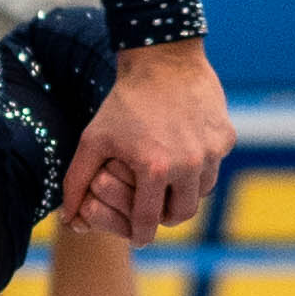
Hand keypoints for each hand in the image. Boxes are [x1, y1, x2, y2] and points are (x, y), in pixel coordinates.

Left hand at [58, 40, 231, 242]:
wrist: (163, 58)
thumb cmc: (124, 102)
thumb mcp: (93, 139)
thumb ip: (77, 181)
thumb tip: (68, 220)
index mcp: (155, 169)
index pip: (150, 221)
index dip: (141, 234)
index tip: (138, 237)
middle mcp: (189, 164)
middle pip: (181, 214)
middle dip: (166, 217)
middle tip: (155, 213)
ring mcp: (211, 151)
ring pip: (202, 192)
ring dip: (185, 193)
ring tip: (169, 183)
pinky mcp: (225, 137)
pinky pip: (214, 165)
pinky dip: (200, 166)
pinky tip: (184, 152)